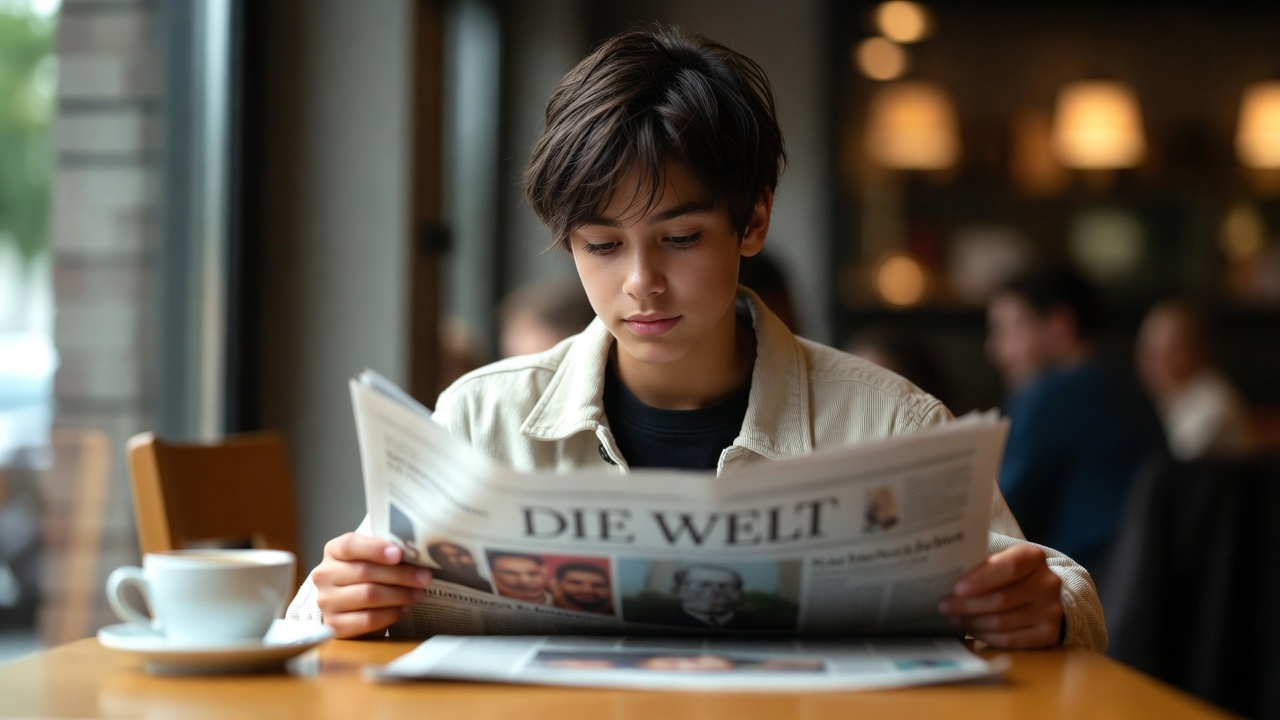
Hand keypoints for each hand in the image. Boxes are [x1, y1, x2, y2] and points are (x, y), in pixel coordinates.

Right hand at [312, 533, 432, 638]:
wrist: (352, 607)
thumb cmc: (368, 576)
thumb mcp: (372, 558)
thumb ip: (386, 552)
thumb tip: (417, 551)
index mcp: (333, 551)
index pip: (349, 545)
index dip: (375, 548)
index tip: (399, 554)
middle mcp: (324, 575)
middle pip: (364, 571)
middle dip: (400, 574)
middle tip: (424, 577)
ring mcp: (326, 601)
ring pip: (368, 595)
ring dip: (399, 595)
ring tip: (418, 594)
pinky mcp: (334, 625)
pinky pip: (366, 620)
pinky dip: (389, 614)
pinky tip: (403, 609)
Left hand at [937, 544, 1063, 648]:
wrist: (1042, 593)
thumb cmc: (1009, 574)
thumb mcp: (999, 560)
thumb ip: (980, 566)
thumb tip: (946, 577)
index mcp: (1034, 557)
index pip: (1009, 567)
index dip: (982, 579)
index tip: (956, 589)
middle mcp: (1048, 583)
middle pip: (1002, 599)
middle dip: (967, 605)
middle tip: (944, 606)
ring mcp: (1051, 611)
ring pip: (1003, 622)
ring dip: (972, 622)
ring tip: (953, 618)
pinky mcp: (1049, 634)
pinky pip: (1010, 640)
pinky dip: (985, 636)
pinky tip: (971, 629)